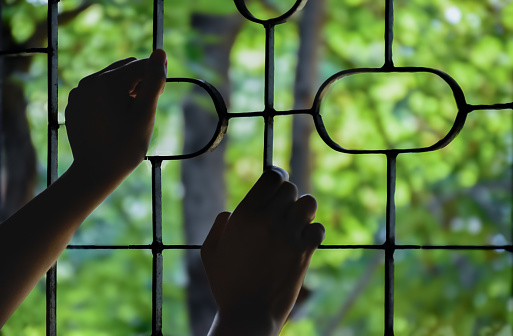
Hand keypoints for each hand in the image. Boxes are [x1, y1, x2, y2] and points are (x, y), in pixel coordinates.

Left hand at [65, 49, 166, 179]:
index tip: (156, 100)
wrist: (95, 172)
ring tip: (128, 116)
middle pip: (125, 69)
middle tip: (142, 110)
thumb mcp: (145, 113)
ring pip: (111, 79)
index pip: (141, 66)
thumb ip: (154, 80)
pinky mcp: (74, 103)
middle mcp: (89, 81)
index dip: (155, 80)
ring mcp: (78, 92)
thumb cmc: (125, 145)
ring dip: (125, 91)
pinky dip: (109, 99)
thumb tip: (160, 52)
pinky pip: (97, 91)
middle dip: (139, 84)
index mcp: (107, 81)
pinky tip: (113, 120)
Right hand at [201, 167, 324, 334]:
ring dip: (303, 210)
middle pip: (290, 188)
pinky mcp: (303, 252)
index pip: (271, 177)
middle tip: (283, 211)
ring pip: (308, 203)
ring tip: (296, 222)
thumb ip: (219, 225)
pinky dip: (313, 232)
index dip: (276, 177)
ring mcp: (287, 236)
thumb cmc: (226, 284)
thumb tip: (232, 212)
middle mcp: (267, 220)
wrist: (248, 314)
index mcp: (244, 215)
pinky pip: (318, 228)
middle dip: (288, 197)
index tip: (277, 184)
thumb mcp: (210, 251)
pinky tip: (303, 241)